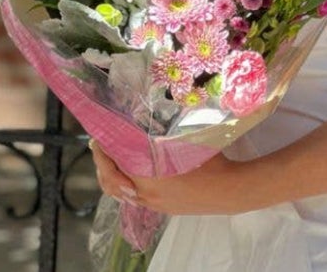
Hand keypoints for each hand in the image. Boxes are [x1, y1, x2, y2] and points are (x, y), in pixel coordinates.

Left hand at [91, 141, 251, 215]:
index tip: (96, 136)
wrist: (230, 191)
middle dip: (101, 163)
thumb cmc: (209, 161)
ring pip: (119, 193)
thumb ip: (159, 133)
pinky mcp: (160, 209)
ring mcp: (153, 204)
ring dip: (110, 176)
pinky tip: (128, 174)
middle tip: (99, 145)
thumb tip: (141, 116)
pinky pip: (132, 199)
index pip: (113, 163)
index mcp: (148, 176)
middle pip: (110, 181)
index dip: (101, 150)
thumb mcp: (183, 141)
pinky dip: (123, 186)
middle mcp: (146, 194)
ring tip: (109, 160)